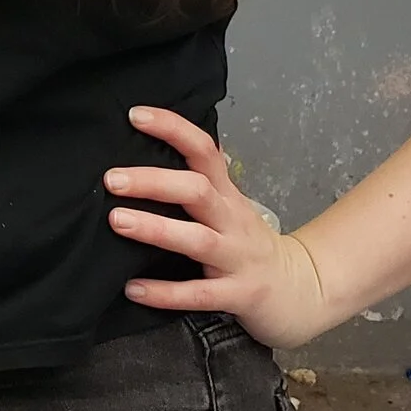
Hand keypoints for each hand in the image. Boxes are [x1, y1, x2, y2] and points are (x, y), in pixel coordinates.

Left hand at [107, 106, 333, 351]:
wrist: (299, 291)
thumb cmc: (248, 244)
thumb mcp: (230, 206)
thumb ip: (198, 183)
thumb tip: (145, 156)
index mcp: (227, 194)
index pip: (204, 150)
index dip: (172, 129)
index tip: (135, 115)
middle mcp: (232, 220)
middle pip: (197, 191)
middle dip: (154, 182)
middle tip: (112, 180)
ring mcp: (237, 258)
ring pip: (198, 240)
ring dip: (156, 229)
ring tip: (117, 221)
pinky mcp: (238, 295)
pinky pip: (200, 294)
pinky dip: (166, 292)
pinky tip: (132, 289)